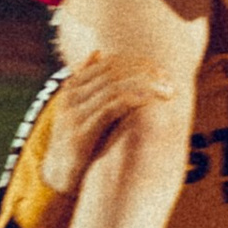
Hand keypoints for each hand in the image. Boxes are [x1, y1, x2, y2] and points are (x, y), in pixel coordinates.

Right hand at [43, 52, 177, 194]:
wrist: (59, 176)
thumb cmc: (78, 139)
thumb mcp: (81, 107)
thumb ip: (91, 84)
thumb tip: (98, 52)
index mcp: (72, 87)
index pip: (108, 63)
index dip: (137, 63)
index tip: (160, 70)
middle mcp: (71, 97)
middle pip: (113, 73)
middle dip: (144, 73)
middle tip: (167, 80)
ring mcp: (74, 115)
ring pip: (114, 88)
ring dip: (144, 86)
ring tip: (166, 92)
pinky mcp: (80, 134)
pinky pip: (110, 109)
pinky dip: (132, 100)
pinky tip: (149, 101)